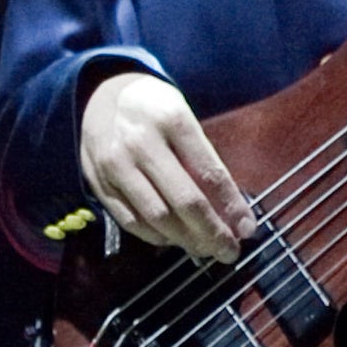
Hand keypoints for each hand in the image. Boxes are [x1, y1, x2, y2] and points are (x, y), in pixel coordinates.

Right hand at [78, 71, 257, 262]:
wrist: (99, 94)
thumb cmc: (154, 108)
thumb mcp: (184, 118)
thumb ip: (204, 160)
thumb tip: (232, 212)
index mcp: (172, 120)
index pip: (209, 174)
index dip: (232, 207)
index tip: (248, 229)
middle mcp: (142, 143)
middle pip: (185, 201)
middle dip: (212, 232)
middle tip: (229, 251)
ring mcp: (116, 165)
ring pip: (157, 217)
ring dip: (186, 240)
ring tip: (205, 248)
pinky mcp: (98, 183)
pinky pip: (131, 221)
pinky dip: (156, 236)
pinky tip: (173, 238)